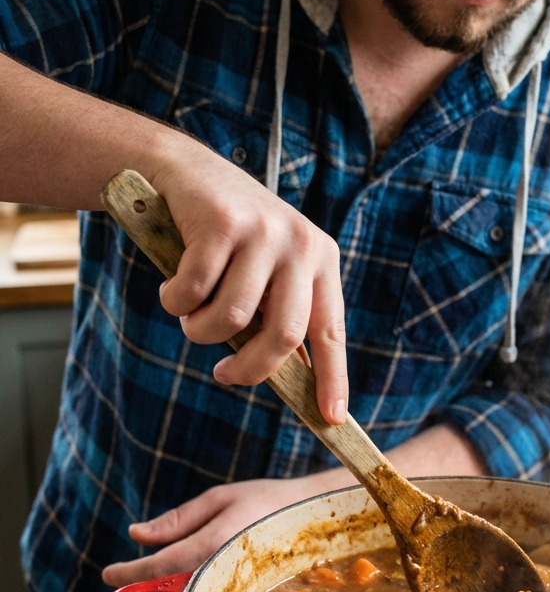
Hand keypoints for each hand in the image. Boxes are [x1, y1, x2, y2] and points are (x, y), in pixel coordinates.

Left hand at [102, 472, 355, 589]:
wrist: (321, 519)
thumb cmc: (269, 502)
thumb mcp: (221, 497)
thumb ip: (177, 519)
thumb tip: (136, 535)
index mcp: (214, 542)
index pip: (159, 565)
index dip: (128, 572)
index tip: (108, 574)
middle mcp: (225, 573)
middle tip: (135, 581)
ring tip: (169, 585)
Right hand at [151, 144, 347, 422]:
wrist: (187, 173)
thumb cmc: (228, 238)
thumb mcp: (266, 271)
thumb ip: (277, 314)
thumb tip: (289, 380)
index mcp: (321, 260)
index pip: (331, 330)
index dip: (332, 377)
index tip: (332, 418)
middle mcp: (301, 245)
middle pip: (283, 335)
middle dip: (249, 369)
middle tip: (223, 376)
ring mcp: (263, 232)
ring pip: (231, 318)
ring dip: (199, 331)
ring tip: (190, 315)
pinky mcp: (223, 224)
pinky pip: (193, 293)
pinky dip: (175, 300)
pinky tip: (173, 283)